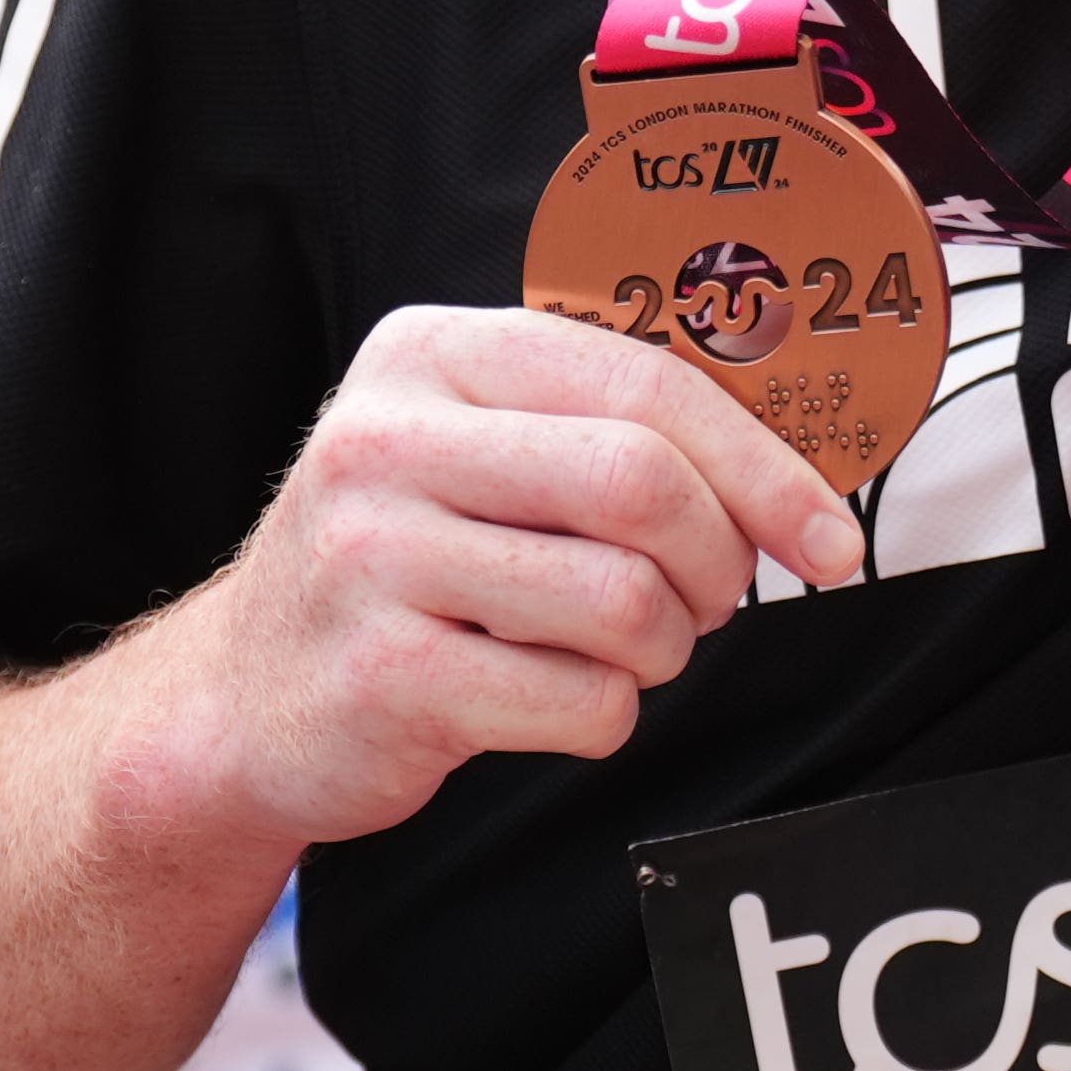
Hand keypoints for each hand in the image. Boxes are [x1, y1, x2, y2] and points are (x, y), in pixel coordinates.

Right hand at [150, 304, 864, 853]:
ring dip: (663, 649)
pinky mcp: (380, 678)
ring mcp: (369, 559)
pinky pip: (579, 703)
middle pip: (644, 485)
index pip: (645, 382)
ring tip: (616, 651)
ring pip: (625, 601)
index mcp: (432, 354)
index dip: (765, 466)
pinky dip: (602, 716)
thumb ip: (604, 425)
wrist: (240, 702)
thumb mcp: (476, 452)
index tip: (829, 540)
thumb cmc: (406, 567)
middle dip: (718, 561)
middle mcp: (386, 440)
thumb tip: (797, 461)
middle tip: (711, 602)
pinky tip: (545, 701)